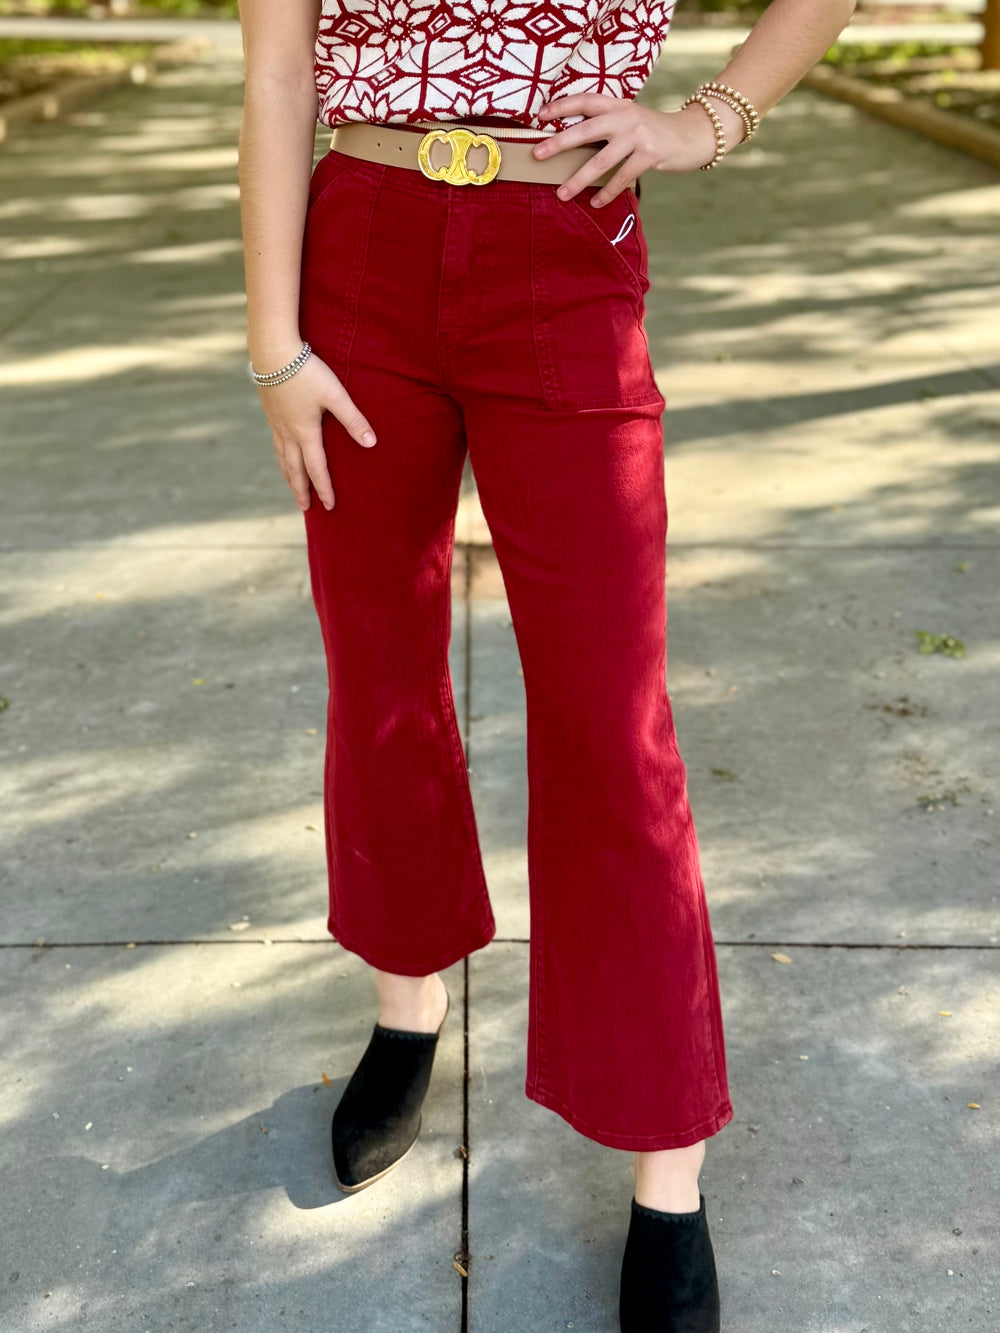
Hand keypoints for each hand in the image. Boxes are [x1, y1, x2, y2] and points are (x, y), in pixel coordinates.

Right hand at [253, 350, 375, 511]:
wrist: (272, 351)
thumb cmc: (307, 371)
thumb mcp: (335, 395)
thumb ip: (353, 420)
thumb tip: (371, 444)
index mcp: (306, 432)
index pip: (317, 468)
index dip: (324, 488)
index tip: (329, 506)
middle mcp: (288, 432)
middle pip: (295, 469)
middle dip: (301, 490)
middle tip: (305, 508)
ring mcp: (276, 423)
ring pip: (283, 457)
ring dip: (289, 475)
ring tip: (293, 487)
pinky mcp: (270, 411)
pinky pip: (276, 443)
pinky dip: (281, 456)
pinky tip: (283, 454)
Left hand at [533, 93, 741, 204]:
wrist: (693, 135)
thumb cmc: (655, 132)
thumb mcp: (631, 120)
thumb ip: (609, 125)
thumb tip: (575, 142)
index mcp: (619, 105)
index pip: (585, 101)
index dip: (562, 106)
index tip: (540, 116)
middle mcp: (626, 116)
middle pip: (586, 129)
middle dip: (559, 142)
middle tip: (537, 154)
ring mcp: (638, 135)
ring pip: (601, 160)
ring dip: (579, 179)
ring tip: (562, 193)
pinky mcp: (650, 154)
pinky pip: (622, 177)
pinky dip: (607, 192)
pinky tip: (595, 203)